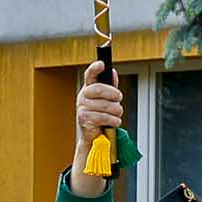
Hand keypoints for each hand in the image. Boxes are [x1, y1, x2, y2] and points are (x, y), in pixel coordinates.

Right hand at [72, 61, 125, 193]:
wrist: (94, 137)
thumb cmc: (101, 116)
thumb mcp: (107, 100)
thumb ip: (110, 86)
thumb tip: (113, 72)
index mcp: (89, 89)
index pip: (90, 75)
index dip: (95, 68)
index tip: (102, 64)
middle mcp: (83, 96)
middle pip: (99, 89)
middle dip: (113, 94)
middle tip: (119, 98)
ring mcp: (82, 108)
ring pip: (105, 105)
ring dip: (116, 112)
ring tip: (116, 115)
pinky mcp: (84, 119)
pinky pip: (104, 117)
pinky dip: (113, 120)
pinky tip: (113, 122)